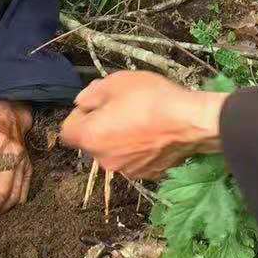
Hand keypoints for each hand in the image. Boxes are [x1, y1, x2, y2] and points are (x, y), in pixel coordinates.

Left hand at [59, 71, 226, 178]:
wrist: (190, 122)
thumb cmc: (151, 99)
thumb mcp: (117, 82)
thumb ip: (91, 93)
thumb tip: (82, 103)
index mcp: (90, 137)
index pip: (67, 131)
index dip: (79, 115)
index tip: (97, 104)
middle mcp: (103, 160)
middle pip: (92, 142)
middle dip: (101, 126)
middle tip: (123, 108)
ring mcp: (126, 170)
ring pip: (114, 151)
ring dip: (120, 138)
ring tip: (142, 120)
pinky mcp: (147, 175)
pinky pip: (133, 160)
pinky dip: (138, 149)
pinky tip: (154, 134)